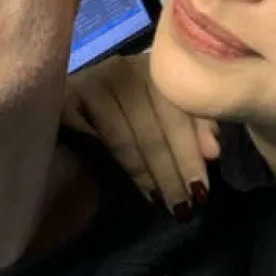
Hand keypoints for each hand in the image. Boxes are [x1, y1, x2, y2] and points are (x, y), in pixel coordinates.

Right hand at [62, 53, 220, 214]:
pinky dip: (106, 159)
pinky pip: (90, 134)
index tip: (202, 192)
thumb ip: (193, 131)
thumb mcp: (165, 123)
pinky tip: (120, 182)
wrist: (61, 116)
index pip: (179, 111)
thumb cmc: (126, 121)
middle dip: (170, 171)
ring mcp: (93, 79)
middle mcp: (126, 67)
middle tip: (182, 208)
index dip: (190, 154)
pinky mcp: (65, 97)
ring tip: (159, 202)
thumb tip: (213, 152)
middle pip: (154, 126)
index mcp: (158, 69)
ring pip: (124, 135)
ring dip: (144, 173)